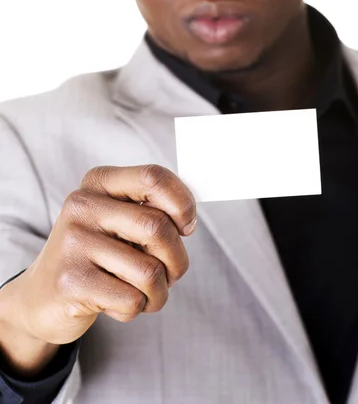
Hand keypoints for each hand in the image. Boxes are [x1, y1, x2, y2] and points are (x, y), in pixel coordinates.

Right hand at [3, 164, 196, 345]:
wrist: (41, 295)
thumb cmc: (97, 254)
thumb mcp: (119, 220)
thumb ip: (152, 209)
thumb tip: (188, 217)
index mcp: (99, 182)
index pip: (154, 177)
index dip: (183, 203)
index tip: (186, 227)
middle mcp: (82, 205)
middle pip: (158, 227)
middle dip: (177, 260)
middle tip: (171, 274)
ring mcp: (73, 243)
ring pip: (150, 270)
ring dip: (159, 292)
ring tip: (146, 294)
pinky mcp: (71, 281)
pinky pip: (131, 300)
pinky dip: (136, 308)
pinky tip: (117, 303)